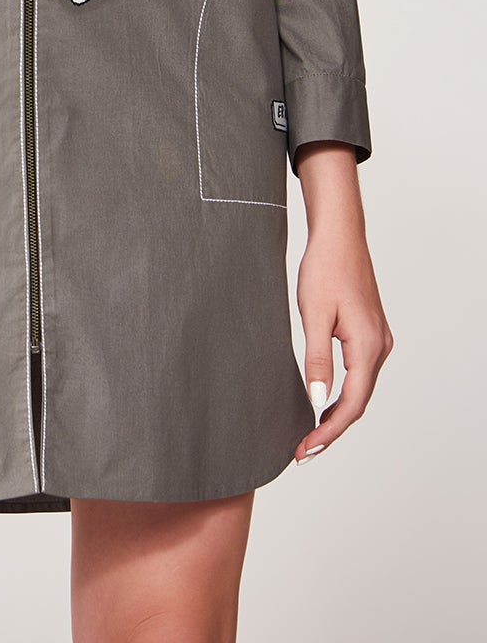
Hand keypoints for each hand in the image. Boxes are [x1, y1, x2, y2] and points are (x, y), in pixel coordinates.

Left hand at [293, 140, 392, 463]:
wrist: (339, 235)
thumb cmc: (325, 268)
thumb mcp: (313, 315)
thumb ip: (316, 360)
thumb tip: (316, 401)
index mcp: (368, 346)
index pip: (350, 404)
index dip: (328, 431)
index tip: (305, 449)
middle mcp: (380, 347)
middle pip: (358, 401)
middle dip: (331, 428)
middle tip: (303, 449)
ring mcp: (379, 339)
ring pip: (360, 388)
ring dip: (337, 412)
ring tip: (310, 432)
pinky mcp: (371, 332)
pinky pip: (359, 373)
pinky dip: (342, 392)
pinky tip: (323, 400)